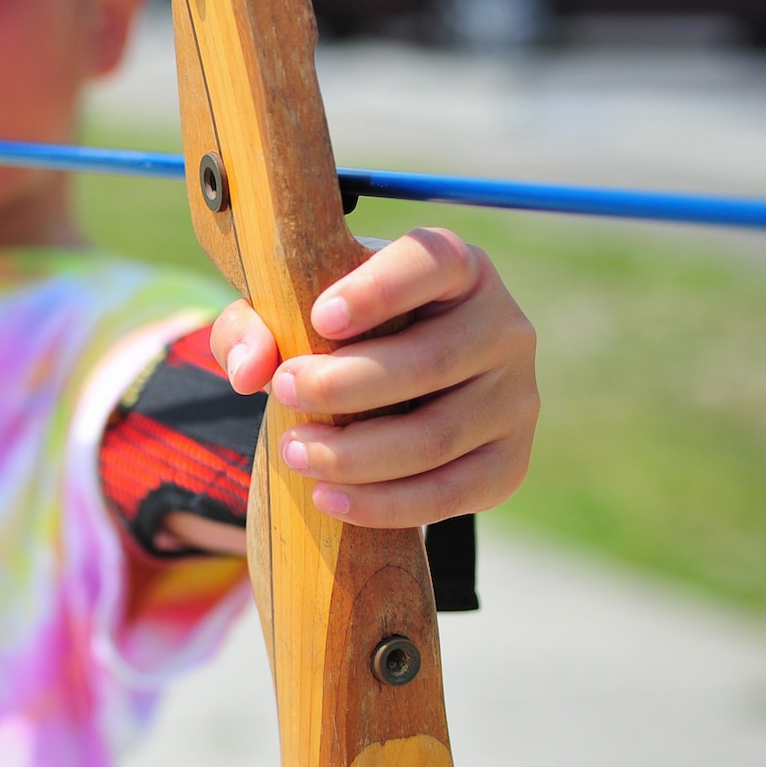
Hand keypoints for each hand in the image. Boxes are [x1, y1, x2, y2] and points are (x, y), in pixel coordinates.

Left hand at [210, 228, 536, 528]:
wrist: (390, 388)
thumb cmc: (340, 335)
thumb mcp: (290, 314)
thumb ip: (252, 326)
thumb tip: (249, 370)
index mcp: (460, 269)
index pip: (433, 263)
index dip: (380, 289)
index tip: (319, 318)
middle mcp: (503, 327)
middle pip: (430, 361)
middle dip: (344, 386)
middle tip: (283, 392)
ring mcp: (516, 398)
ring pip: (436, 436)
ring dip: (355, 453)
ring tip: (294, 450)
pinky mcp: (510, 461)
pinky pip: (451, 494)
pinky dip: (385, 504)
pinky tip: (329, 497)